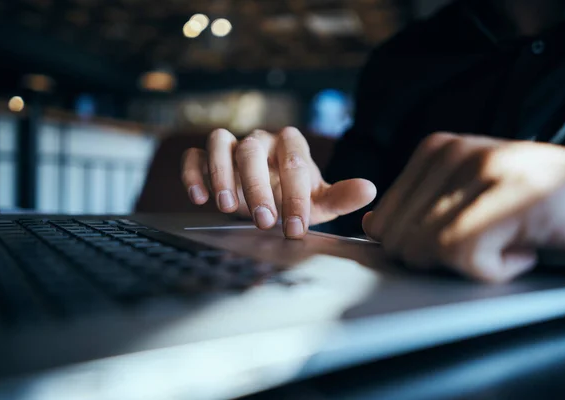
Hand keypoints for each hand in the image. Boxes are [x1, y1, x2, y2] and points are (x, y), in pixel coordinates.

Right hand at [181, 127, 376, 238]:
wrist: (271, 194)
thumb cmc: (296, 197)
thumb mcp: (320, 201)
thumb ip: (342, 196)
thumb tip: (370, 190)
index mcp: (291, 145)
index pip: (293, 164)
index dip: (295, 197)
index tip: (295, 230)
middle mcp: (261, 139)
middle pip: (253, 150)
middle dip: (257, 188)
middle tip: (263, 222)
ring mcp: (233, 144)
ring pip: (220, 143)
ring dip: (221, 173)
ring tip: (226, 207)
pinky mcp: (207, 156)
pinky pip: (194, 155)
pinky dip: (193, 172)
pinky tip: (199, 197)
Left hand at [363, 132, 564, 282]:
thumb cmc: (536, 207)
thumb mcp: (468, 200)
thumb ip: (419, 209)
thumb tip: (372, 225)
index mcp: (435, 151)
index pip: (382, 222)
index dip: (416, 248)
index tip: (463, 237)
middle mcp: (452, 153)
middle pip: (399, 240)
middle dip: (439, 259)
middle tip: (488, 244)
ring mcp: (481, 170)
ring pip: (426, 248)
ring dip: (471, 264)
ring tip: (509, 242)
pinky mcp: (510, 196)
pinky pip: (463, 256)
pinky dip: (495, 271)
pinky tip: (523, 250)